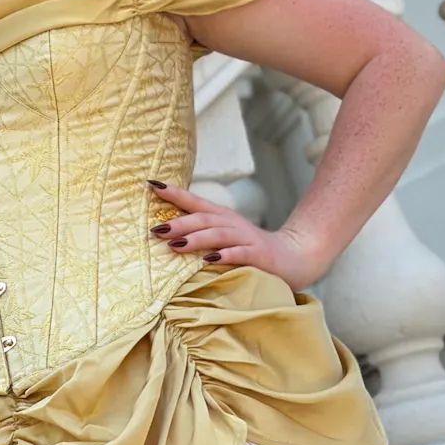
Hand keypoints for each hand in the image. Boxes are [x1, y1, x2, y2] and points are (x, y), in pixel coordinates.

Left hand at [149, 183, 324, 291]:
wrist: (294, 257)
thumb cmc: (249, 248)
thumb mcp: (223, 236)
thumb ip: (199, 232)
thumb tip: (163, 232)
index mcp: (221, 216)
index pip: (194, 201)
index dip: (174, 193)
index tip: (151, 184)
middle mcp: (232, 223)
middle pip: (202, 219)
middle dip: (178, 223)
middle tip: (154, 229)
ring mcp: (246, 238)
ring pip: (218, 235)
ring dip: (196, 239)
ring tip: (174, 245)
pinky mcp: (259, 255)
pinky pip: (240, 254)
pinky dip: (225, 256)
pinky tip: (210, 260)